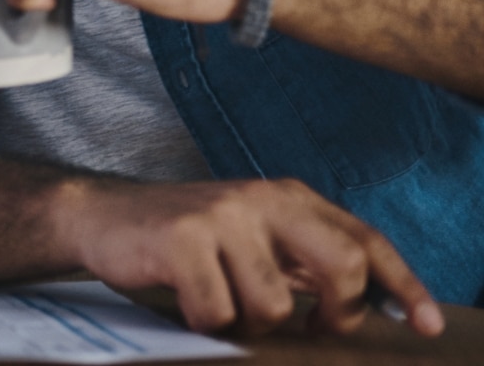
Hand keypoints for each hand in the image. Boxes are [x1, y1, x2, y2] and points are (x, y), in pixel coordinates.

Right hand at [63, 176, 443, 336]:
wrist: (99, 214)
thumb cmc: (183, 237)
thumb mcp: (251, 236)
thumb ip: (303, 259)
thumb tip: (369, 299)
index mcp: (286, 197)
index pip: (362, 239)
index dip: (402, 284)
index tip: (428, 322)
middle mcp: (260, 199)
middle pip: (340, 265)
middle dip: (336, 314)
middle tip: (314, 330)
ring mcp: (221, 217)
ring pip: (274, 305)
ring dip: (248, 324)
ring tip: (221, 306)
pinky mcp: (182, 239)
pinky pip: (217, 312)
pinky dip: (204, 322)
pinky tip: (186, 301)